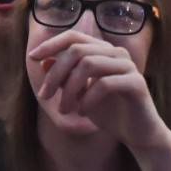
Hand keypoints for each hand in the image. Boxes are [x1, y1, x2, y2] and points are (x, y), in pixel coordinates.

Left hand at [28, 29, 169, 152]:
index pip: (74, 36)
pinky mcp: (136, 83)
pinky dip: (88, 98)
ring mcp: (128, 66)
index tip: (32, 57)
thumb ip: (65, 78)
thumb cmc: (109, 112)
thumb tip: (44, 61)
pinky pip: (105, 84)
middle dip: (56, 73)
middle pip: (77, 50)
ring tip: (64, 109)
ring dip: (70, 88)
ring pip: (89, 64)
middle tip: (44, 96)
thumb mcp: (79, 95)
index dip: (51, 44)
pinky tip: (82, 112)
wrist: (138, 134)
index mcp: (103, 52)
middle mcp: (116, 54)